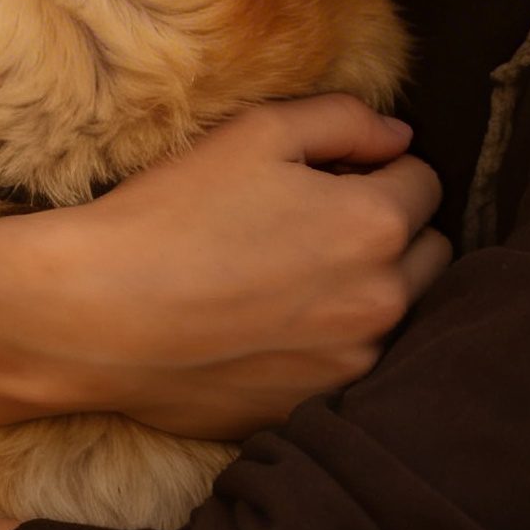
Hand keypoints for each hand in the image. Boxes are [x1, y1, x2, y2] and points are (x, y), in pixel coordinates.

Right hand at [33, 96, 450, 437]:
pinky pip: (352, 364)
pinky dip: (331, 342)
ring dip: (370, 289)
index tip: (332, 176)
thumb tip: (401, 139)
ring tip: (295, 276)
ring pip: (399, 314)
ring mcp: (351, 364)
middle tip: (321, 223)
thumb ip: (344, 121)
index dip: (380, 170)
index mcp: (375, 225)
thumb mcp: (257, 132)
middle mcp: (381, 302)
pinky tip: (271, 325)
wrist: (97, 314)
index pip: (424, 183)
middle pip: (431, 252)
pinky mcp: (314, 407)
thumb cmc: (173, 213)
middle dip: (393, 230)